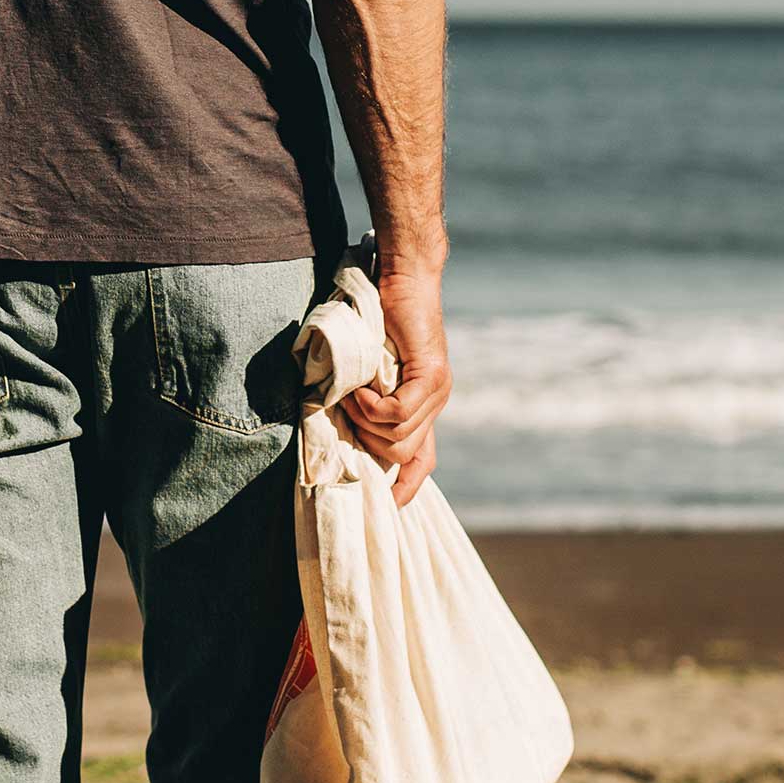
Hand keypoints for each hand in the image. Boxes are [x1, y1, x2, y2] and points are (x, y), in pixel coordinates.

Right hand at [341, 264, 451, 507]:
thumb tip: (345, 423)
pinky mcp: (431, 376)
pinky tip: (361, 387)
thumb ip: (371, 392)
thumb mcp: (374, 364)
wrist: (405, 275)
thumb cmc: (382, 312)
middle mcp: (436, 403)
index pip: (424, 459)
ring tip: (354, 392)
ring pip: (399, 438)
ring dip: (366, 420)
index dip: (408, 486)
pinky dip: (372, 406)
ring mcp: (438, 391)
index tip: (388, 507)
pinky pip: (398, 413)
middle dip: (369, 442)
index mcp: (425, 404)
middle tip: (349, 410)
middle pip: (402, 455)